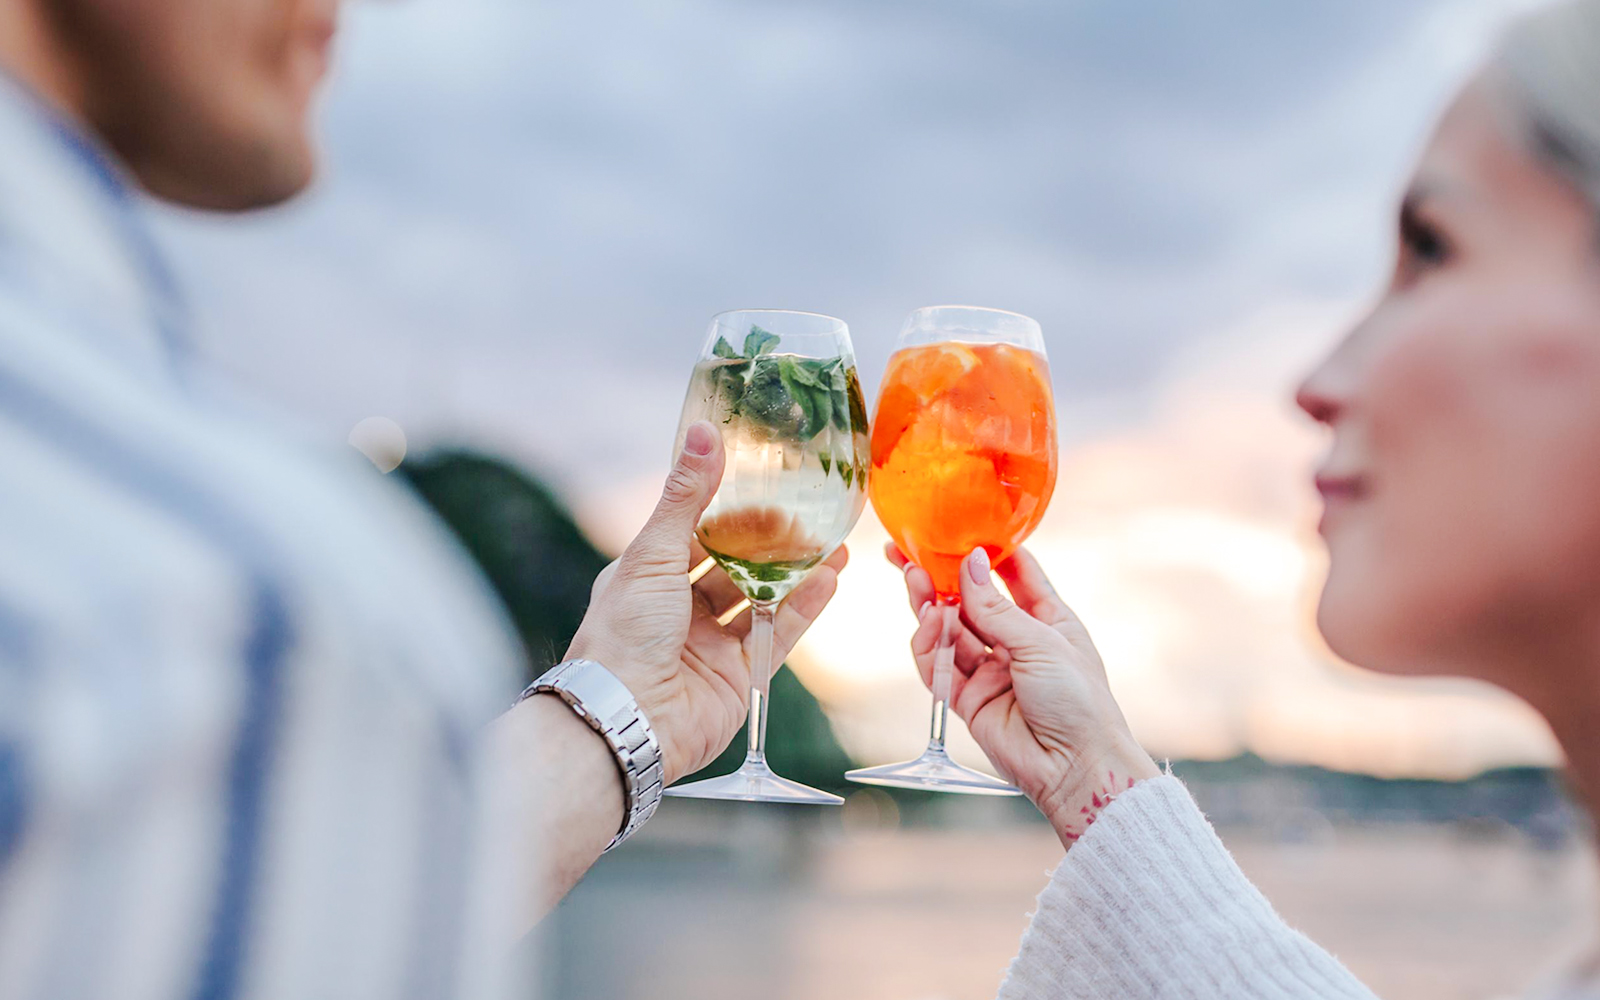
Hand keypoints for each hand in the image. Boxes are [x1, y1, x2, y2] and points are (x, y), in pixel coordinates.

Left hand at [566, 421, 847, 784]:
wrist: (627, 719)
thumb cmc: (624, 634)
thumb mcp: (653, 554)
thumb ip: (685, 496)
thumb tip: (702, 432)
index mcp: (647, 577)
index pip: (694, 533)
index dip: (729, 511)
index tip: (766, 486)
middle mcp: (677, 610)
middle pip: (732, 566)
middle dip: (769, 542)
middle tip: (806, 514)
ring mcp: (709, 644)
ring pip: (760, 599)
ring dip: (794, 572)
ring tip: (832, 543)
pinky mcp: (738, 676)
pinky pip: (777, 636)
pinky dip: (803, 608)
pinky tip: (829, 579)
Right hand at [890, 543, 1157, 846]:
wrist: (1075, 768)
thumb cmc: (1078, 700)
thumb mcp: (1040, 642)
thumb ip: (997, 606)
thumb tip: (970, 561)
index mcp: (1047, 620)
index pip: (1014, 573)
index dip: (986, 551)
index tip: (957, 527)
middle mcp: (1016, 641)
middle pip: (969, 600)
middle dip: (939, 576)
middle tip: (906, 552)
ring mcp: (990, 670)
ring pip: (949, 630)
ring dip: (929, 605)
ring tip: (913, 579)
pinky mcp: (968, 699)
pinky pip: (938, 666)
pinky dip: (928, 644)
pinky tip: (927, 623)